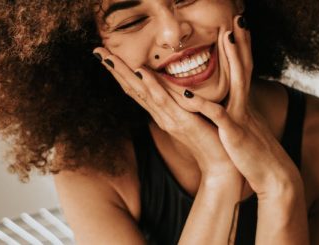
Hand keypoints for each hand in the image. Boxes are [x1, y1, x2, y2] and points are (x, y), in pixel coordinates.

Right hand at [92, 47, 241, 181]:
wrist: (221, 165)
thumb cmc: (210, 139)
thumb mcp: (193, 116)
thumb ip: (182, 103)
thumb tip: (176, 87)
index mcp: (162, 113)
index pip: (137, 89)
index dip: (121, 72)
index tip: (107, 55)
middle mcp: (161, 115)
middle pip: (133, 89)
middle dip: (115, 69)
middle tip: (97, 50)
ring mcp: (169, 119)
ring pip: (142, 92)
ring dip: (125, 73)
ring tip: (109, 57)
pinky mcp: (183, 122)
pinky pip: (164, 101)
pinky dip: (152, 86)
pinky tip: (141, 72)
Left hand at [193, 15, 302, 198]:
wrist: (273, 176)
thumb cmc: (255, 154)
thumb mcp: (246, 127)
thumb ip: (238, 112)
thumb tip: (231, 102)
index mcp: (244, 104)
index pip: (244, 70)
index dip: (242, 48)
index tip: (238, 26)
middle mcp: (244, 105)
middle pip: (244, 67)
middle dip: (241, 42)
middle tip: (239, 18)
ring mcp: (241, 117)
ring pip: (236, 82)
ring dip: (233, 59)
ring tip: (227, 36)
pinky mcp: (234, 133)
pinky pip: (217, 115)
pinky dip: (203, 105)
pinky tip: (188, 94)